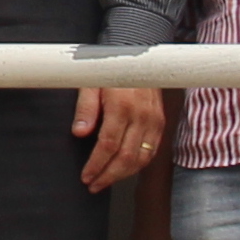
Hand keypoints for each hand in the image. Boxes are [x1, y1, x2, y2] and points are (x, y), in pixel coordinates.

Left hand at [73, 78, 168, 196]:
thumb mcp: (90, 83)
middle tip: (93, 185)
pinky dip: (138, 165)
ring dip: (123, 174)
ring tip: (106, 181)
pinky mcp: (160, 122)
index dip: (96, 165)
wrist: (135, 54)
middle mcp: (141, 116)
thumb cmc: (109, 69)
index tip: (86, 176)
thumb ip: (85, 108)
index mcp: (121, 107)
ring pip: (141, 158)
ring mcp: (153, 120)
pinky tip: (125, 170)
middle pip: (126, 158)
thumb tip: (79, 132)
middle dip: (108, 176)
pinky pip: (152, 151)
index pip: (108, 146)